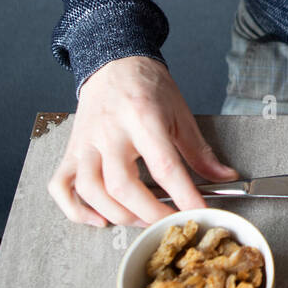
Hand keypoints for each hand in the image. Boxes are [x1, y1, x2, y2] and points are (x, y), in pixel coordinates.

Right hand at [48, 56, 238, 226]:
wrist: (114, 62)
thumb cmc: (148, 87)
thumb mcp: (180, 113)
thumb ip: (200, 151)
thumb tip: (224, 177)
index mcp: (143, 118)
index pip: (164, 166)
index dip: (183, 196)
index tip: (198, 214)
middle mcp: (110, 131)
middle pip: (122, 185)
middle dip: (149, 213)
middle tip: (168, 224)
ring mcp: (86, 142)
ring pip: (91, 189)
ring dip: (116, 214)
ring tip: (140, 220)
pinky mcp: (71, 150)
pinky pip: (62, 187)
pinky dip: (76, 210)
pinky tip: (99, 218)